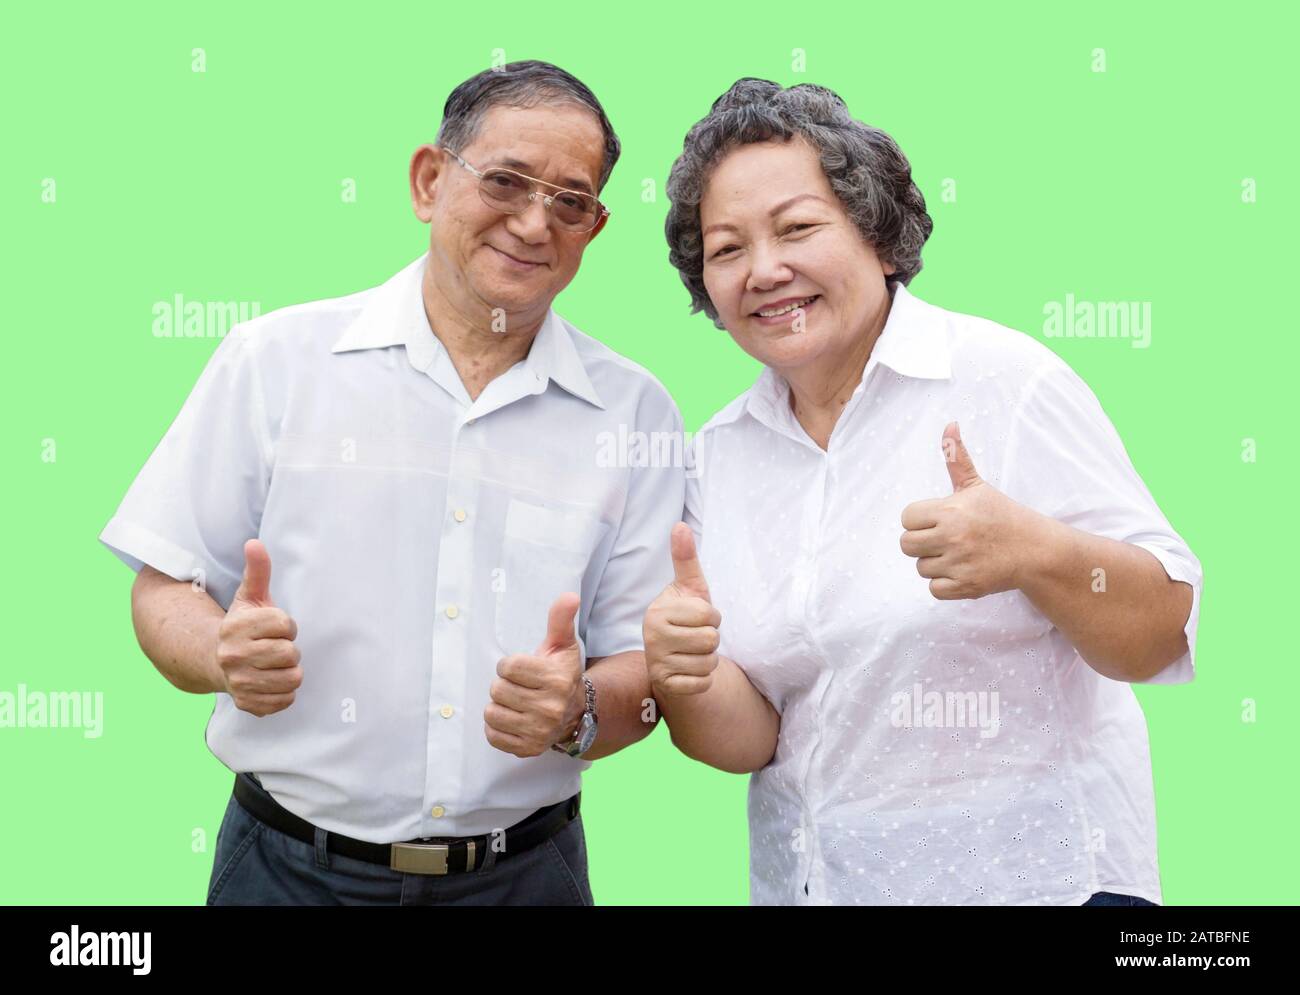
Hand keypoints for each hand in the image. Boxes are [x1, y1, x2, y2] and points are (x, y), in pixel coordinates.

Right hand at [215, 539, 302, 715]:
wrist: (217, 662)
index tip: (275, 627)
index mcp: (235, 627)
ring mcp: (238, 682)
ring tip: (274, 664)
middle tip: (274, 647)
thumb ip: (257, 571)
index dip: (287, 625)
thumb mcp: (250, 597)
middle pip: (290, 652)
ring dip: (290, 671)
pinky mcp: (247, 704)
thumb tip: (254, 543)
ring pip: (292, 678)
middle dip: (289, 649)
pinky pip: (286, 700)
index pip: (285, 623)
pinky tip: (271, 682)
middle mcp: (232, 656)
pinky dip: (284, 693)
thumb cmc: (243, 627)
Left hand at [485, 592, 584, 757]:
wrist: (576, 713)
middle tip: (519, 687)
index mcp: (556, 680)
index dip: (509, 665)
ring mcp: (539, 731)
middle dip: (504, 685)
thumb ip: (560, 619)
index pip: (508, 667)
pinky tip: (512, 719)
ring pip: (492, 712)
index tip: (520, 669)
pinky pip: (492, 735)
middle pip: (497, 689)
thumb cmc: (561, 674)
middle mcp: (550, 708)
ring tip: (514, 703)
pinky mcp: (528, 748)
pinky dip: (497, 727)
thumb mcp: (563, 645)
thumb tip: (570, 595)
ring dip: (498, 706)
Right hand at [643, 523, 721, 696]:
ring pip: (708, 662)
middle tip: (695, 636)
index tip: (697, 618)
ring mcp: (656, 662)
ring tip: (692, 652)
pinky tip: (690, 670)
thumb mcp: (689, 588)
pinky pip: (702, 683)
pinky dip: (703, 678)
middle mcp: (652, 637)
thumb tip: (680, 525)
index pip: (708, 614)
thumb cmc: (685, 617)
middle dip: (711, 638)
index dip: (711, 617)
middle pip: (710, 639)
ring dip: (708, 659)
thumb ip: (685, 559)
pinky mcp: (666, 685)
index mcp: (658, 611)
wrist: (671, 657)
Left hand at [899, 422, 1046, 599]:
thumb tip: (950, 424)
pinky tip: (963, 570)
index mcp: (950, 511)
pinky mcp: (966, 587)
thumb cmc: (1001, 515)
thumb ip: (956, 458)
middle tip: (944, 538)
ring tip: (959, 554)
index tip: (939, 520)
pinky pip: (934, 589)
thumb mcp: (977, 486)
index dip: (920, 519)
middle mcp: (952, 537)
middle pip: (906, 544)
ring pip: (921, 568)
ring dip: (935, 563)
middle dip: (922, 542)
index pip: (907, 518)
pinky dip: (945, 584)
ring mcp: (959, 564)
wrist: (1036, 550)